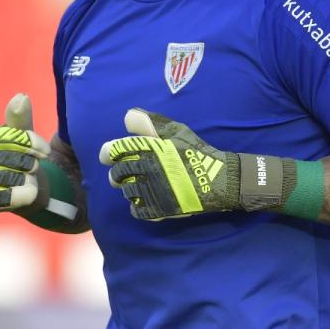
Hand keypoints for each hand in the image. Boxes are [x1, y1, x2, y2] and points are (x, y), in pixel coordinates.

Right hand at [0, 93, 51, 214]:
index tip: (46, 152)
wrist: (26, 192)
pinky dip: (26, 194)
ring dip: (28, 178)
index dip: (31, 143)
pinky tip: (30, 192)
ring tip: (29, 178)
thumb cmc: (23, 160)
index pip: (7, 137)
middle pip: (10, 156)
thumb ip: (21, 119)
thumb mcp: (24, 138)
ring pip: (11, 176)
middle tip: (34, 167)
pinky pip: (9, 196)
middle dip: (29, 162)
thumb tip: (20, 97)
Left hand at [99, 109, 245, 220]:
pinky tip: (143, 202)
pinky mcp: (160, 209)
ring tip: (138, 187)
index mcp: (150, 149)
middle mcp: (148, 169)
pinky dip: (137, 207)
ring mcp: (153, 190)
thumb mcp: (176, 130)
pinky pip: (137, 210)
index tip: (110, 156)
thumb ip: (149, 123)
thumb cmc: (196, 152)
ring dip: (129, 189)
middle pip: (118, 173)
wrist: (220, 179)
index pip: (115, 150)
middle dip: (118, 174)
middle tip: (122, 175)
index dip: (109, 153)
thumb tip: (127, 117)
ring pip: (127, 192)